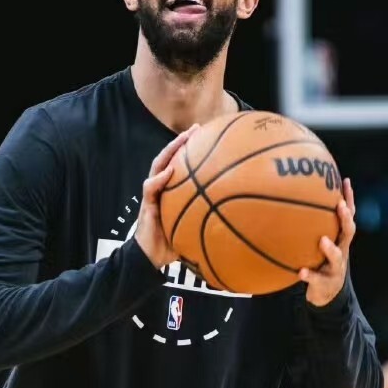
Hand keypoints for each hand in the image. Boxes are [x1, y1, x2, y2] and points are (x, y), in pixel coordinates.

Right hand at [134, 125, 198, 268]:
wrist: (152, 259)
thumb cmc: (174, 244)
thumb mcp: (196, 228)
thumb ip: (211, 219)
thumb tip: (240, 219)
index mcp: (173, 191)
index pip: (181, 165)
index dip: (192, 151)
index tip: (208, 136)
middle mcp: (163, 189)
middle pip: (169, 158)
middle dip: (181, 142)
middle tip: (195, 129)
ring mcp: (153, 195)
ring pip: (158, 166)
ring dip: (169, 151)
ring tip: (182, 140)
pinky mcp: (146, 205)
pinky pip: (150, 188)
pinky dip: (159, 179)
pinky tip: (169, 172)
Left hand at [299, 178, 355, 306]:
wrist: (327, 291)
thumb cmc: (321, 259)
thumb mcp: (320, 240)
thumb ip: (312, 223)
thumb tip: (291, 197)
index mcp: (340, 238)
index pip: (348, 215)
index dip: (349, 198)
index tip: (345, 181)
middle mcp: (342, 250)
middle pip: (349, 232)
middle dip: (346, 218)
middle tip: (340, 206)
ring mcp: (335, 267)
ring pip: (337, 257)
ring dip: (331, 249)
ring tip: (323, 241)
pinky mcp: (325, 282)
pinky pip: (317, 278)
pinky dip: (309, 275)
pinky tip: (301, 272)